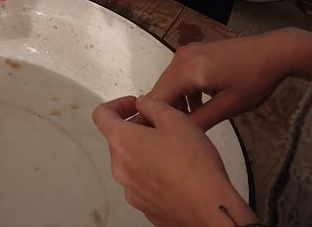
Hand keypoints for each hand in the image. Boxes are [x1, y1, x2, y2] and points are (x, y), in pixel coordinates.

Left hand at [92, 96, 256, 226]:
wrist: (210, 207)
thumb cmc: (194, 165)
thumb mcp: (175, 120)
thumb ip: (152, 105)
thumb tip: (143, 104)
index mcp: (122, 142)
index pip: (102, 115)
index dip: (117, 105)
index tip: (136, 106)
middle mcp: (120, 167)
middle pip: (118, 140)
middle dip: (137, 130)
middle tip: (162, 128)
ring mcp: (131, 190)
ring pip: (131, 163)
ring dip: (145, 153)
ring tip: (173, 152)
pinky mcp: (144, 206)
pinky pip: (143, 184)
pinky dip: (153, 175)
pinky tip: (176, 175)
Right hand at [147, 29, 311, 129]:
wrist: (273, 52)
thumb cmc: (254, 81)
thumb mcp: (229, 106)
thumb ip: (201, 120)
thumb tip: (180, 134)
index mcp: (186, 71)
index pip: (158, 97)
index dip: (151, 117)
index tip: (153, 136)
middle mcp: (180, 58)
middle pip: (161, 88)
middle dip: (165, 110)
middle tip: (174, 132)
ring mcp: (187, 52)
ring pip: (170, 81)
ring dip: (176, 100)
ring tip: (190, 121)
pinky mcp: (195, 51)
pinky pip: (180, 72)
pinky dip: (184, 89)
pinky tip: (200, 102)